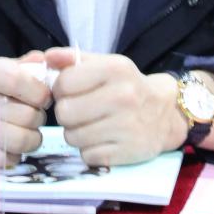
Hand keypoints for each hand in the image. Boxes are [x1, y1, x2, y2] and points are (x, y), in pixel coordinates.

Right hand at [0, 51, 51, 166]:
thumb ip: (21, 65)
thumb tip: (46, 63)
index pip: (20, 81)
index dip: (41, 92)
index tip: (41, 95)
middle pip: (27, 115)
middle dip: (37, 115)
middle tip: (29, 113)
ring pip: (23, 140)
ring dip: (31, 137)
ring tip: (22, 128)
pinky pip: (11, 159)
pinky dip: (15, 153)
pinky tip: (6, 141)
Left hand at [45, 48, 182, 166]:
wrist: (166, 112)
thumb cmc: (127, 86)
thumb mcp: (106, 64)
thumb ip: (74, 59)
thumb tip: (47, 58)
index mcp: (115, 69)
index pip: (63, 83)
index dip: (60, 89)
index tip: (70, 92)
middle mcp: (123, 96)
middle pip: (64, 113)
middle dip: (66, 113)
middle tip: (79, 111)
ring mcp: (127, 126)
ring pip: (72, 137)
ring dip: (76, 133)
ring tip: (91, 125)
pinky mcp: (128, 152)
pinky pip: (87, 155)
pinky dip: (90, 150)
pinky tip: (102, 140)